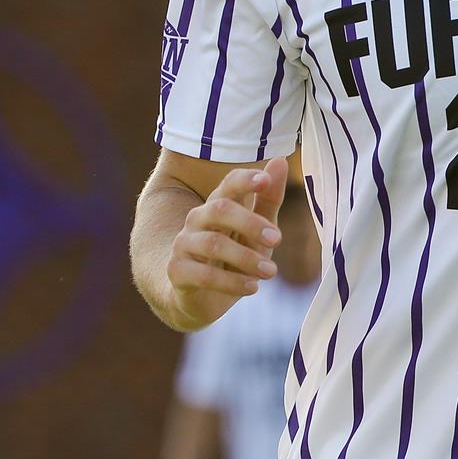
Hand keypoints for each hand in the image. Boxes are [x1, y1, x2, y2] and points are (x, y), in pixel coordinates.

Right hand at [165, 161, 285, 328]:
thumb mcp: (258, 230)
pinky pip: (204, 276)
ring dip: (246, 258)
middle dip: (251, 222)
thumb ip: (269, 199)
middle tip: (277, 239)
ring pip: (213, 244)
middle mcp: (198, 218)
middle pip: (220, 209)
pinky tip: (252, 288)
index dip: (245, 179)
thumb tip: (280, 161)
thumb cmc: (234, 257)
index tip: (265, 180)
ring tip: (271, 271)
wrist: (201, 297)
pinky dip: (231, 283)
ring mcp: (184, 243)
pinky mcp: (177, 271)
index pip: (228, 183)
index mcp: (219, 204)